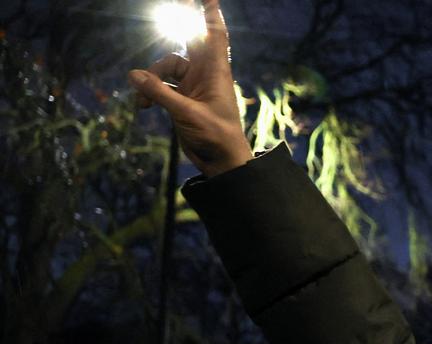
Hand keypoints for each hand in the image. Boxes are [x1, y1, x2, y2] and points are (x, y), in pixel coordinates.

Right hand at [127, 0, 251, 176]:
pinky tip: (143, 106)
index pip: (214, 36)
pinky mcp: (182, 99)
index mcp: (215, 73)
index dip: (211, 15)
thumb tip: (134, 75)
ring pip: (165, 68)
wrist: (220, 162)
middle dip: (180, 23)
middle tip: (177, 1)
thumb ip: (160, 94)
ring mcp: (193, 86)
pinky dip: (150, 93)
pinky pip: (160, 86)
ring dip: (151, 80)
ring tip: (143, 101)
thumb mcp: (186, 114)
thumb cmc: (215, 137)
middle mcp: (205, 74)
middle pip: (188, 40)